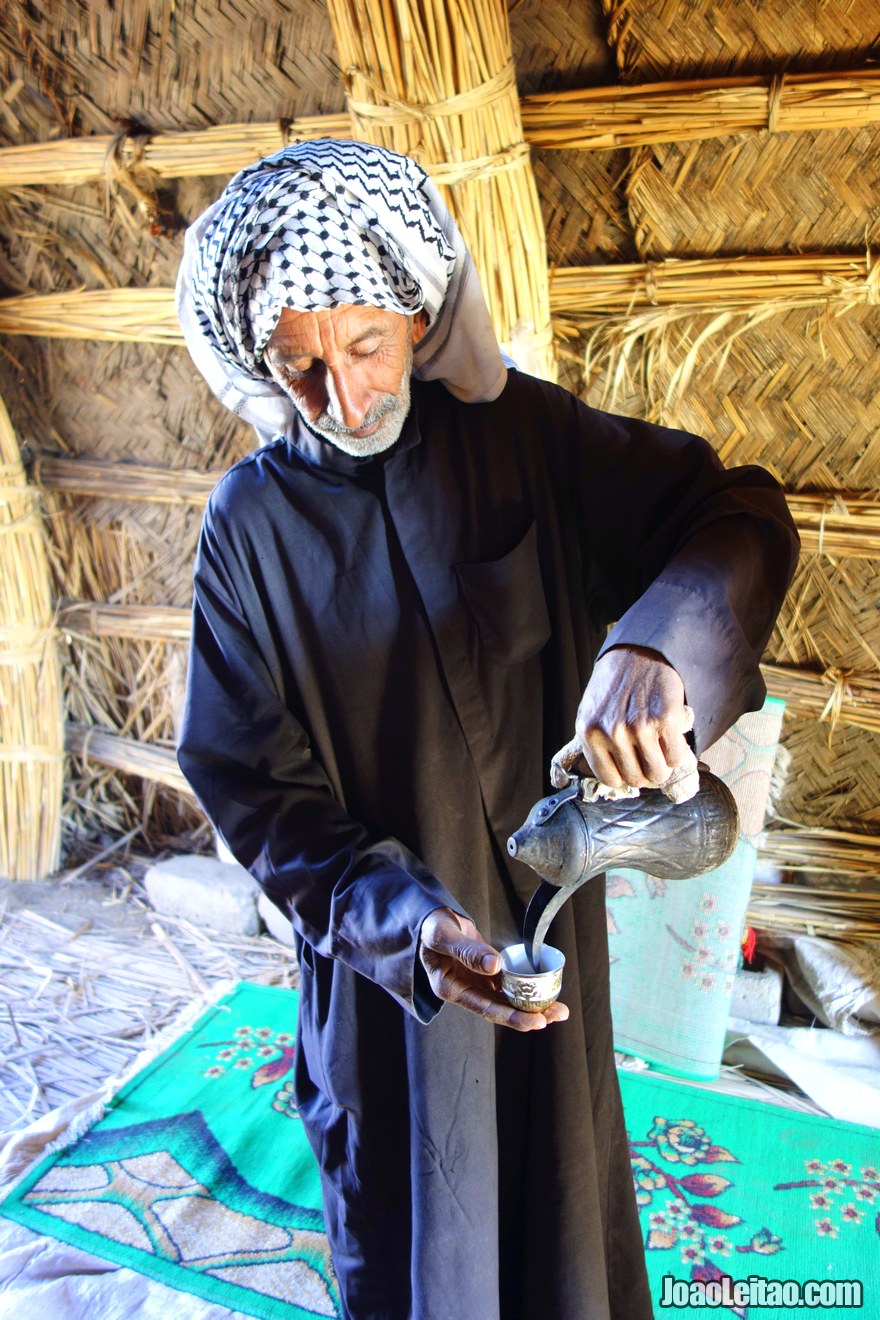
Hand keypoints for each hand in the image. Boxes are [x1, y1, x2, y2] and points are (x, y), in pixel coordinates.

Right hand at [419, 908, 568, 1031]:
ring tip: (559, 1009)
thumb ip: (467, 951)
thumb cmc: (431, 928)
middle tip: (557, 1014)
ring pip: (508, 999)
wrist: (431, 920)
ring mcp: (477, 983)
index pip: (486, 1009)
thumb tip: (494, 965)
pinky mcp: (486, 974)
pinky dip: (525, 988)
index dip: (512, 1017)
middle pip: (501, 1009)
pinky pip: (508, 984)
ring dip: (532, 1005)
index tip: (536, 1021)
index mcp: (451, 989)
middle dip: (530, 1015)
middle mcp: (466, 991)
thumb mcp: (443, 936)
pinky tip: (544, 990)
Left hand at [574, 645, 691, 789]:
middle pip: (636, 778)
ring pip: (658, 773)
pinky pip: (676, 757)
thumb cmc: (615, 683)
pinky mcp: (664, 720)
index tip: (633, 770)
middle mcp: (612, 733)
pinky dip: (678, 754)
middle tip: (651, 759)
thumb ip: (598, 743)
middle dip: (646, 774)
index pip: (609, 778)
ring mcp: (638, 727)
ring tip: (662, 751)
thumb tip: (617, 778)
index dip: (625, 778)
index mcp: (589, 732)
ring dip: (664, 767)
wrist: (639, 652)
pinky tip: (672, 739)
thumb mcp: (592, 712)